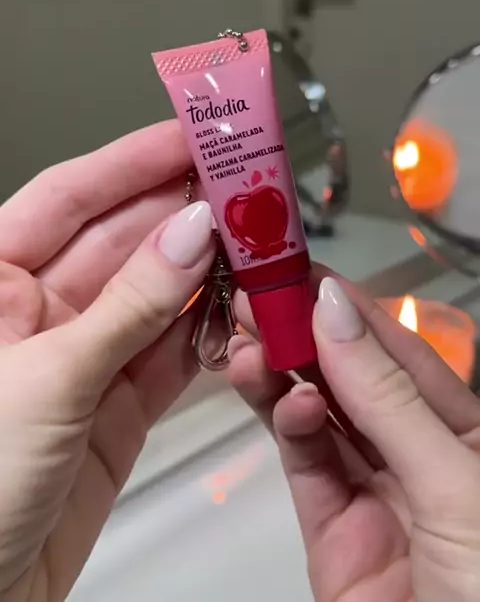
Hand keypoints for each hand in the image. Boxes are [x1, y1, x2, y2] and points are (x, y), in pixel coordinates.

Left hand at [0, 121, 214, 601]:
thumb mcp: (48, 380)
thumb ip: (129, 305)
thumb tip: (192, 233)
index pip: (70, 197)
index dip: (132, 160)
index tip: (191, 136)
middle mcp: (35, 309)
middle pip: (123, 239)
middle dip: (184, 211)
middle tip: (245, 183)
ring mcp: (81, 355)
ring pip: (155, 293)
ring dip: (206, 269)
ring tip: (258, 239)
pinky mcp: (116, 404)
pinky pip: (171, 350)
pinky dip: (209, 329)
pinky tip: (240, 305)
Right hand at [229, 267, 479, 601]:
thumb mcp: (455, 483)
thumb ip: (388, 399)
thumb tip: (335, 311)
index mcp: (469, 434)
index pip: (403, 354)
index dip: (353, 309)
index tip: (303, 271)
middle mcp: (421, 457)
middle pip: (354, 380)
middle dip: (305, 335)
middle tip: (255, 295)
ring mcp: (375, 495)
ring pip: (321, 418)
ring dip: (283, 375)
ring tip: (247, 338)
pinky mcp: (334, 536)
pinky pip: (308, 467)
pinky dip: (288, 428)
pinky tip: (280, 399)